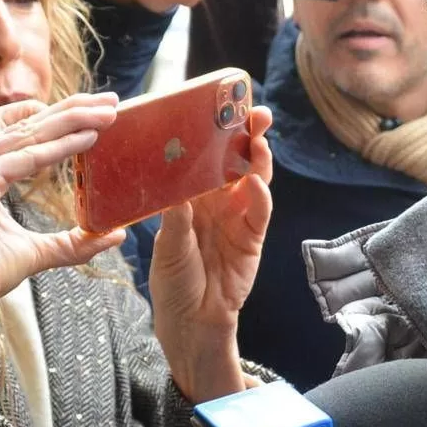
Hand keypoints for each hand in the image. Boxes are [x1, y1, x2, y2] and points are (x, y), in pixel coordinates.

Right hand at [0, 93, 124, 386]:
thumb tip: (116, 234)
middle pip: (28, 124)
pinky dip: (60, 147)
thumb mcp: (36, 251)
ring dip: (73, 120)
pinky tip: (88, 139)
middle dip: (74, 109)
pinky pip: (27, 158)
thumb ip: (73, 242)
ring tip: (108, 113)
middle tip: (112, 100)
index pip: (20, 130)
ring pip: (30, 134)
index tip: (95, 108)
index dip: (57, 115)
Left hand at [150, 106, 272, 402]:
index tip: (223, 106)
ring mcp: (239, 218)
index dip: (219, 132)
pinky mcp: (252, 239)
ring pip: (255, 181)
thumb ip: (176, 214)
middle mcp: (220, 201)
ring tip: (258, 141)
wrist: (188, 320)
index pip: (209, 156)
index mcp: (195, 196)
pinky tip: (256, 185)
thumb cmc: (173, 279)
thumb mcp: (166, 242)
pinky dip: (261, 198)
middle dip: (249, 135)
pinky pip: (260, 214)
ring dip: (259, 160)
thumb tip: (174, 182)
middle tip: (255, 113)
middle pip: (239, 161)